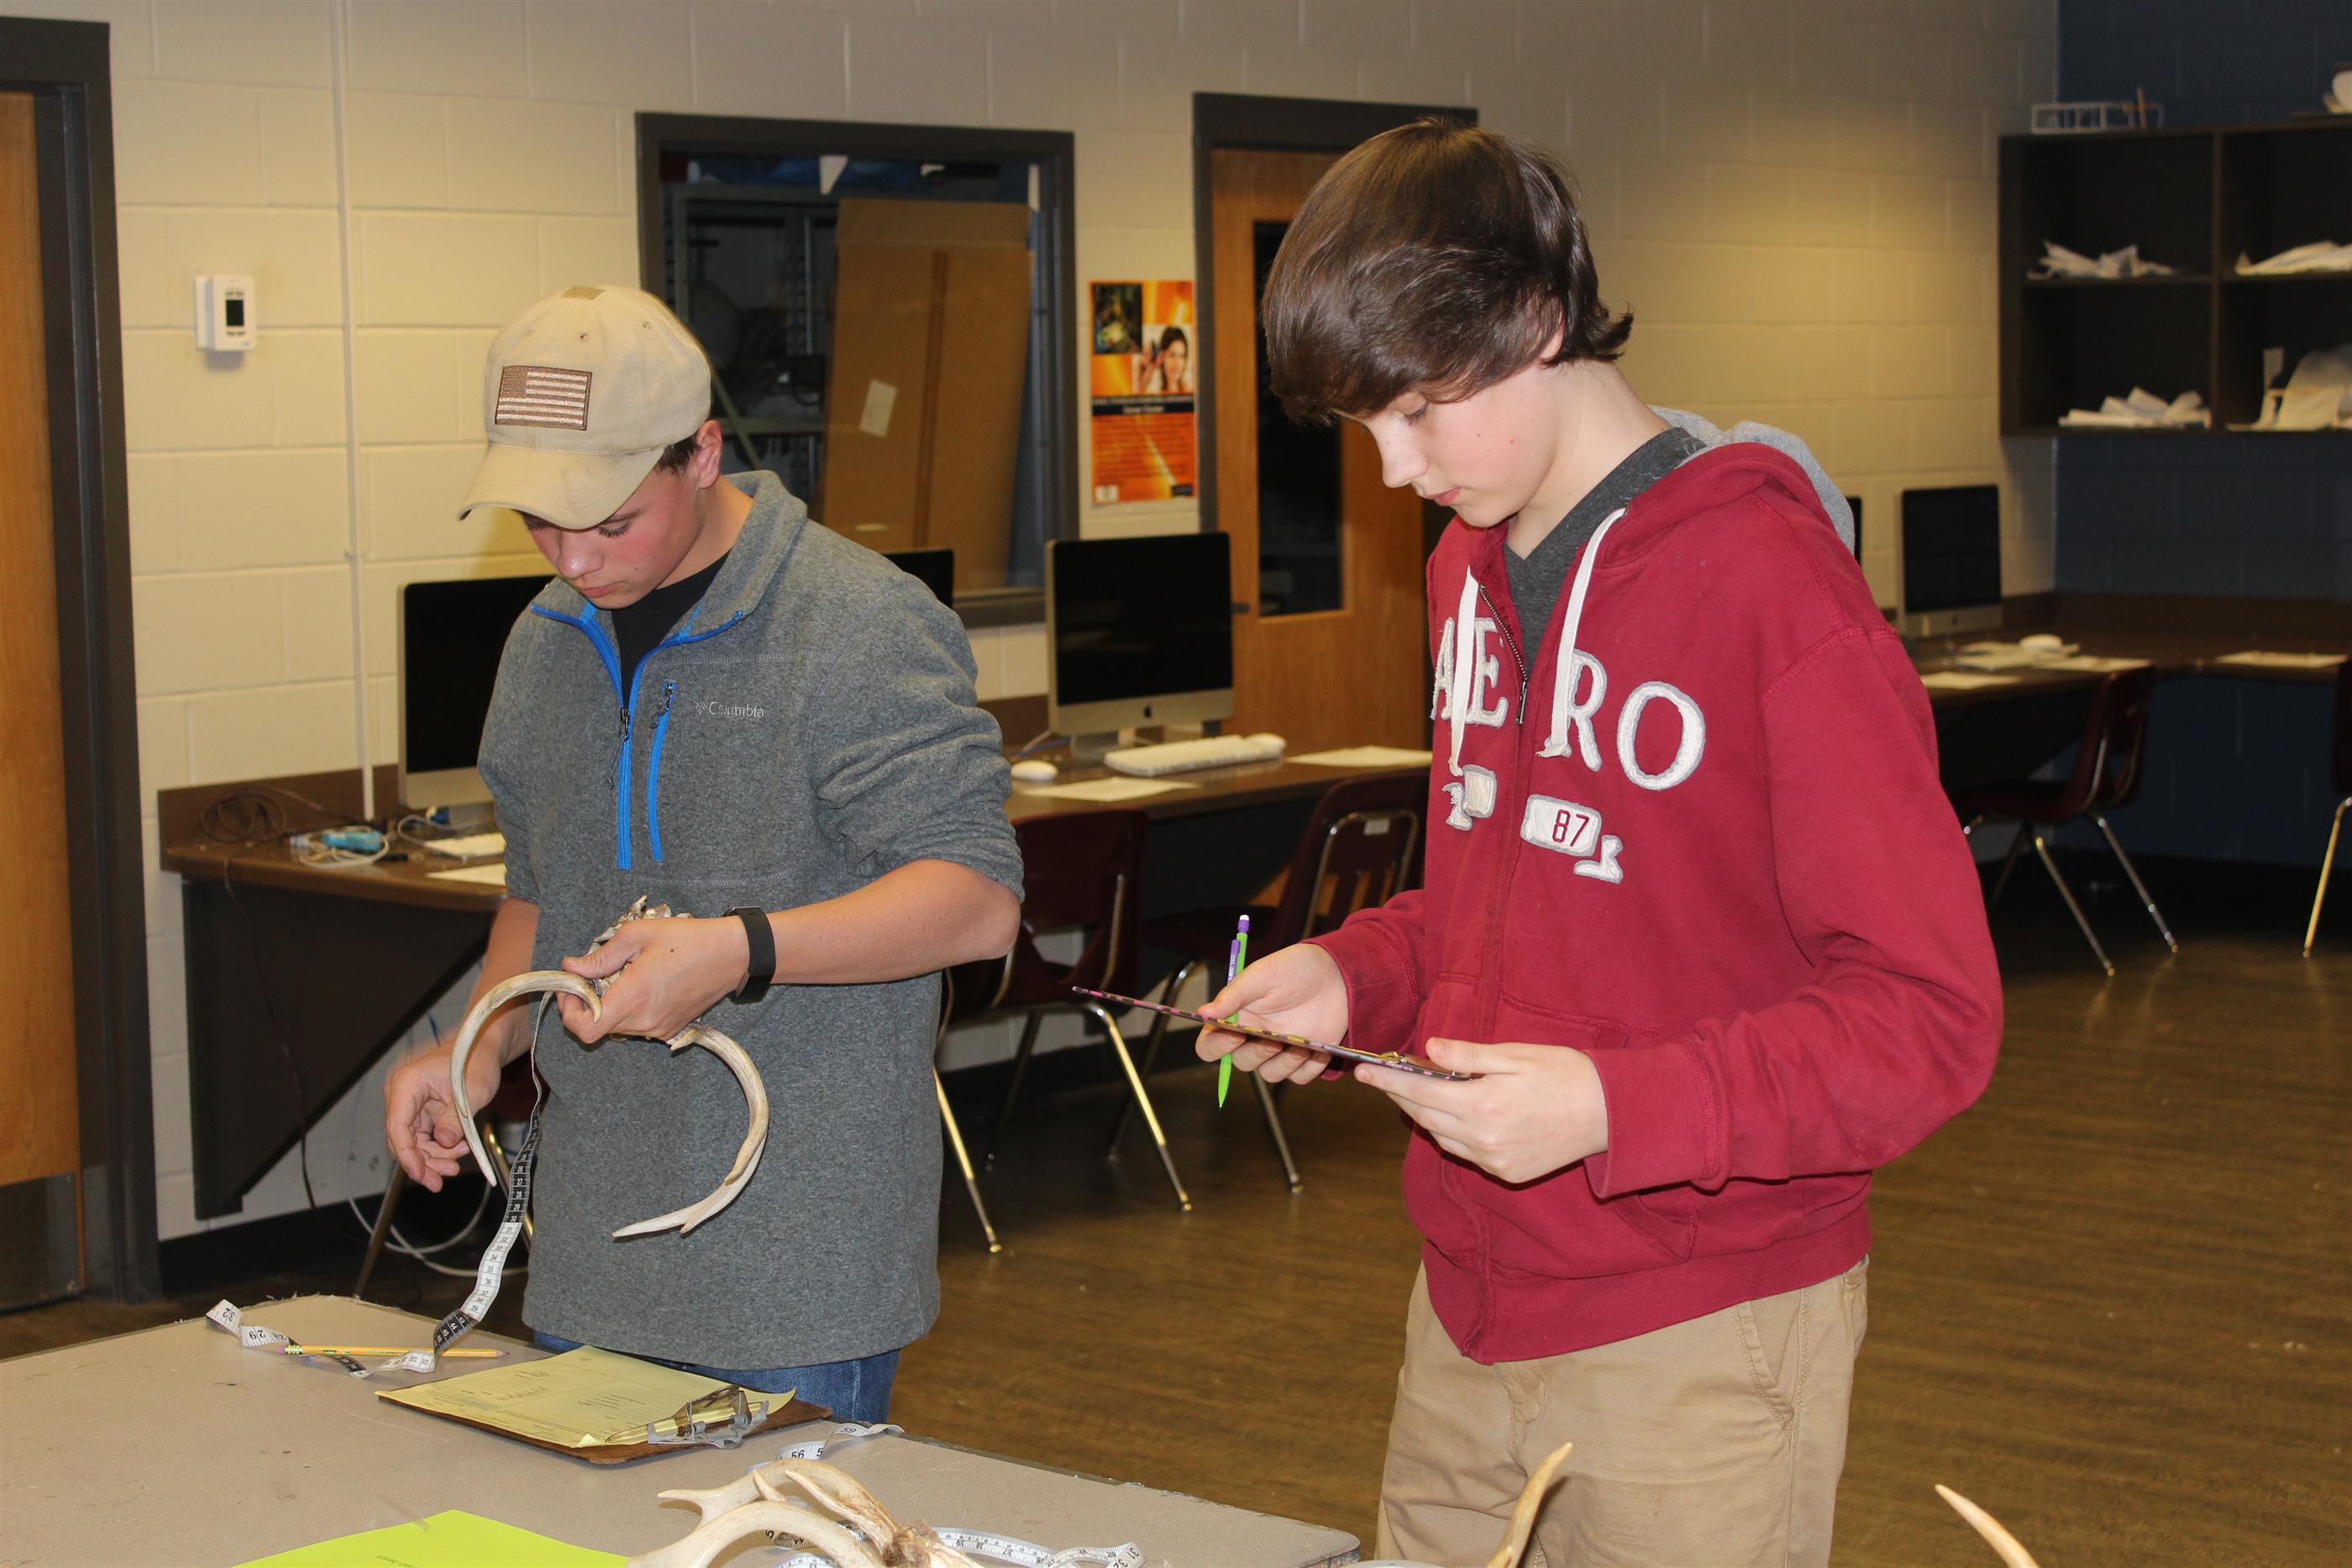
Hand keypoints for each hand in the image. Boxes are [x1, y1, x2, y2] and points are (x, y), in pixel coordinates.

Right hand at [384, 1035, 505, 1191]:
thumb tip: (443, 1142)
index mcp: (407, 1083)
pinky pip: (424, 1136)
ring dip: (433, 1157)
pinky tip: (459, 1149)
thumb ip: (456, 1119)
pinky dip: (439, 1147)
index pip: (397, 1126)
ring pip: (413, 1142)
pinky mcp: (420, 1110)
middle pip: (403, 1139)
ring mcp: (409, 1103)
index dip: (407, 1154)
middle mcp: (401, 1093)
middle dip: (423, 1162)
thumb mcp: (472, 1092)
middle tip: (442, 1180)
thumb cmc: (476, 1060)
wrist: (483, 1048)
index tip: (420, 1174)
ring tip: (457, 1163)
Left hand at [557, 915, 751, 1042]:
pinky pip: (638, 1025)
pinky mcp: (670, 1028)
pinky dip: (631, 1009)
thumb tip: (572, 967)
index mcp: (633, 997)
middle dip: (588, 1003)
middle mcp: (644, 1020)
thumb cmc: (689, 939)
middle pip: (598, 1027)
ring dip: (610, 1006)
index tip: (573, 991)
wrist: (733, 955)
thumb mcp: (638, 934)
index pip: (584, 1029)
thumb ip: (601, 956)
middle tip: (595, 975)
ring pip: (617, 1026)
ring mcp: (659, 1028)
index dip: (569, 1013)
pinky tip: (644, 985)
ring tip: (624, 976)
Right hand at [1194, 943, 1349, 1085]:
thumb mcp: (1261, 975)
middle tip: (1274, 1039)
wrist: (1336, 973)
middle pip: (1241, 1063)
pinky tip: (1316, 1049)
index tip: (1236, 1034)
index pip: (1210, 1045)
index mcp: (1237, 1018)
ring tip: (1301, 1045)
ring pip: (1270, 1075)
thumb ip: (1233, 995)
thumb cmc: (1294, 968)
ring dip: (1284, 1064)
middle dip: (1257, 1053)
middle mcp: (1255, 1037)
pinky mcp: (1305, 1058)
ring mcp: (1280, 1050)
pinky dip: (1308, 1067)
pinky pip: (1299, 1077)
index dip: (1217, 1046)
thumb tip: (1202, 1013)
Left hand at [1363, 1039, 1608, 1183]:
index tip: (1363, 1071)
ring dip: (1424, 1116)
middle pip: (1424, 1117)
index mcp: (1482, 1105)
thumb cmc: (1565, 1074)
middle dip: (1400, 1097)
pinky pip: (1465, 1153)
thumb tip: (1427, 1051)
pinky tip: (1453, 1116)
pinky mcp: (1507, 1174)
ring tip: (1415, 1093)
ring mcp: (1494, 1161)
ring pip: (1441, 1138)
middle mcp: (1483, 1139)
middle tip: (1385, 1077)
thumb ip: (1468, 1055)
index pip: (1418, 1092)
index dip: (1386, 1081)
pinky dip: (1451, 1134)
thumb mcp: (1516, 1055)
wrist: (1610, 1114)